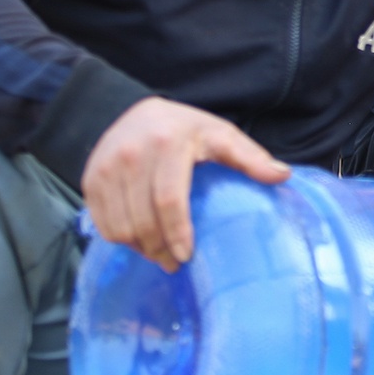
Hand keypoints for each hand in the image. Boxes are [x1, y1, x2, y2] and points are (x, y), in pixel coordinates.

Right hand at [82, 97, 289, 271]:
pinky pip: (102, 222)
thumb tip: (283, 176)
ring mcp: (106, 168)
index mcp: (168, 144)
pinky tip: (139, 242)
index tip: (187, 255)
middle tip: (175, 264)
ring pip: (119, 226)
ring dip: (140, 248)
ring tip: (159, 255)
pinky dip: (120, 238)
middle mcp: (132, 155)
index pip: (169, 200)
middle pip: (142, 219)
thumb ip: (250, 156)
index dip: (177, 233)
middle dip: (159, 249)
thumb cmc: (185, 128)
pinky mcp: (90, 180)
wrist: (133, 110)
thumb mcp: (221, 134)